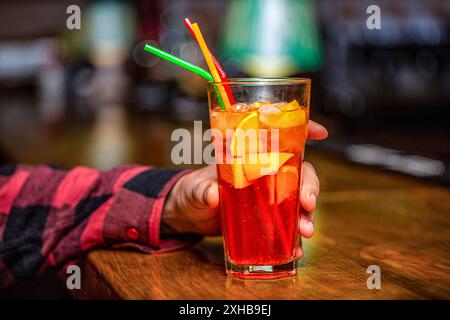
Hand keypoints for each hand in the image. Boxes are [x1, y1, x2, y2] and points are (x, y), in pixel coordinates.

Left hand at [163, 120, 327, 253]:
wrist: (190, 215)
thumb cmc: (193, 192)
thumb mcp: (195, 190)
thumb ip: (203, 190)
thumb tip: (213, 194)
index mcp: (250, 157)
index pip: (280, 138)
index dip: (302, 131)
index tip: (321, 133)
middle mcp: (265, 174)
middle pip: (298, 172)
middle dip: (310, 185)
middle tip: (309, 203)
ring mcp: (268, 197)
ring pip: (298, 199)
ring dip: (307, 214)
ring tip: (305, 231)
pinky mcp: (267, 218)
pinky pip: (288, 225)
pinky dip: (295, 236)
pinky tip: (297, 248)